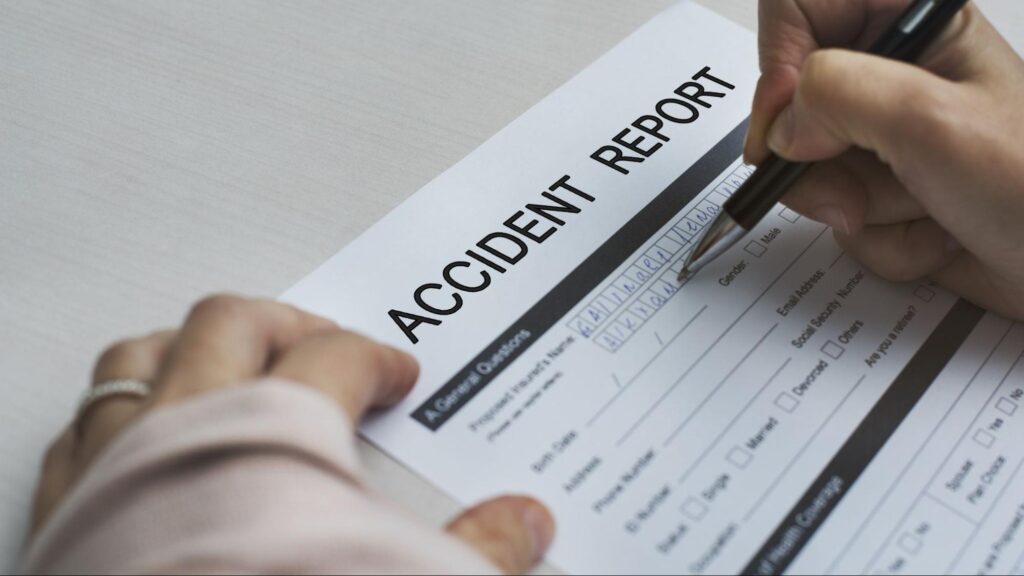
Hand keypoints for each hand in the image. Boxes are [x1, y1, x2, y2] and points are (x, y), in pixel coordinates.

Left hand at [33, 295, 554, 574]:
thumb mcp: (404, 575)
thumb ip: (477, 545)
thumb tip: (526, 523)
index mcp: (276, 426)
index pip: (337, 358)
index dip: (377, 358)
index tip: (397, 374)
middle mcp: (187, 426)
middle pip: (234, 323)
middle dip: (288, 322)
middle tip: (322, 339)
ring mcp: (116, 463)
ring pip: (142, 357)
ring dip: (188, 346)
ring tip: (223, 355)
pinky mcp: (68, 513)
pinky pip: (82, 428)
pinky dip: (118, 414)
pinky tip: (136, 431)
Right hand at [746, 0, 1023, 318]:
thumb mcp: (931, 122)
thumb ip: (839, 95)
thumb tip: (783, 123)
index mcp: (915, 26)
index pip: (802, 7)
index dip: (779, 61)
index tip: (785, 122)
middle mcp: (895, 79)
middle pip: (793, 103)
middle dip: (819, 160)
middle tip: (859, 181)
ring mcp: (889, 141)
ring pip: (812, 169)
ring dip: (857, 207)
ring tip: (921, 211)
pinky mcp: (888, 194)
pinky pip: (839, 215)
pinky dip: (881, 240)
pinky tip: (934, 237)